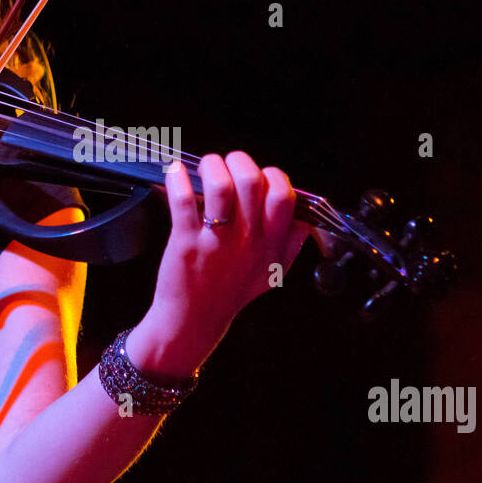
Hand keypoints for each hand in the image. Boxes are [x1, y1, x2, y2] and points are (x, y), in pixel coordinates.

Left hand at [131, 152, 310, 375]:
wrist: (193, 321)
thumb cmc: (231, 292)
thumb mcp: (273, 272)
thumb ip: (292, 243)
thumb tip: (305, 216)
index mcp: (271, 244)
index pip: (283, 196)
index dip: (272, 175)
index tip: (260, 176)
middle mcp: (247, 241)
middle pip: (251, 181)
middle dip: (238, 161)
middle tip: (227, 164)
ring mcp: (216, 241)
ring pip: (219, 186)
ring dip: (211, 166)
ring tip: (204, 168)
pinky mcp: (185, 243)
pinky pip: (182, 201)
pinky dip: (178, 179)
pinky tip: (176, 173)